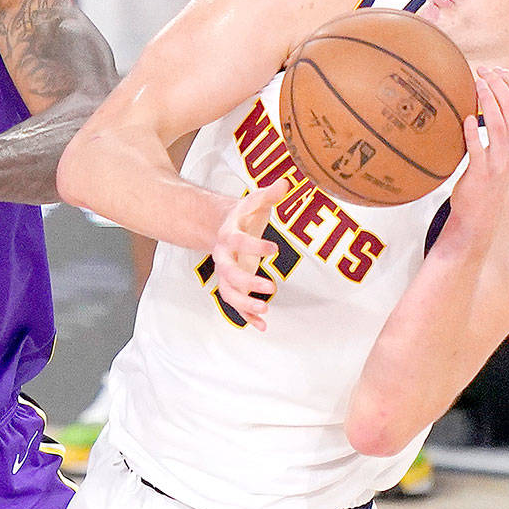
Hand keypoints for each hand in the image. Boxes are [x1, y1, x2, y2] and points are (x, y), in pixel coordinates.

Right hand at [211, 178, 292, 331]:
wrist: (221, 228)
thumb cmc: (243, 216)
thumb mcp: (254, 203)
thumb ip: (268, 194)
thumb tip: (287, 182)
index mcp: (228, 235)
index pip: (238, 241)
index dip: (254, 245)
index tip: (274, 249)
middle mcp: (223, 257)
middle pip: (229, 273)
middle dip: (248, 282)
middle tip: (271, 287)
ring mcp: (226, 274)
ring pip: (229, 293)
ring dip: (245, 304)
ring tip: (265, 311)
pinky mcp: (233, 285)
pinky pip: (236, 304)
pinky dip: (247, 316)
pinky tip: (262, 326)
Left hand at [450, 67, 508, 220]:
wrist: (480, 209)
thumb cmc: (489, 172)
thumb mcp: (504, 146)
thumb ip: (503, 123)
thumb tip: (491, 91)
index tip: (496, 68)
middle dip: (499, 84)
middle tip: (482, 71)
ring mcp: (500, 160)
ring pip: (499, 124)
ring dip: (488, 101)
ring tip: (477, 84)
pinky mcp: (482, 172)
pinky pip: (478, 149)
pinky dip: (473, 133)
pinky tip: (466, 119)